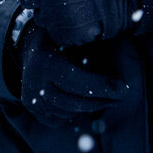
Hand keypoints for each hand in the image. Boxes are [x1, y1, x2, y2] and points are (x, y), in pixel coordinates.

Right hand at [9, 21, 135, 126]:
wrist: (28, 46)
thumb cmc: (57, 36)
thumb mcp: (69, 33)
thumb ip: (88, 39)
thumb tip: (112, 43)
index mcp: (44, 62)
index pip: (78, 83)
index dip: (103, 88)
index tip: (123, 89)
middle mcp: (34, 83)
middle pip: (74, 102)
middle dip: (102, 101)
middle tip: (120, 97)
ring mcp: (31, 98)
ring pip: (67, 113)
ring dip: (89, 107)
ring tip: (104, 98)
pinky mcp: (31, 107)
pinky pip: (58, 120)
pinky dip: (71, 113)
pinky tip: (81, 101)